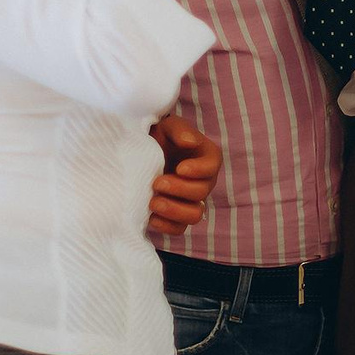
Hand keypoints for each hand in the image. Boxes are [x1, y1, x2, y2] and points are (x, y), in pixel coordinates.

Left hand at [146, 115, 220, 235]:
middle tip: (157, 182)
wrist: (142, 153)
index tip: (179, 168)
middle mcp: (203, 182)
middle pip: (200, 193)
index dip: (198, 170)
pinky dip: (166, 226)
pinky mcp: (177, 216)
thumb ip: (180, 130)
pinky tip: (151, 217)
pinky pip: (179, 229)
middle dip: (179, 190)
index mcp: (207, 158)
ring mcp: (191, 201)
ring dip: (174, 211)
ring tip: (153, 203)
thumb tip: (189, 142)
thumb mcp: (169, 126)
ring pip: (194, 216)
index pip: (211, 167)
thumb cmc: (160, 137)